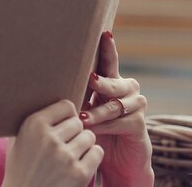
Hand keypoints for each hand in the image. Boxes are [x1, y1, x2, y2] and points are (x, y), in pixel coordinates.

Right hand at [1, 100, 102, 186]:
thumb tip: (38, 95)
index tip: (62, 124)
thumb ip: (29, 119)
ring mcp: (65, 156)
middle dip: (74, 132)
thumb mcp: (16, 139)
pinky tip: (80, 162)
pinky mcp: (79, 174)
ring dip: (83, 144)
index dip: (66, 115)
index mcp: (33, 124)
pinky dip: (92, 157)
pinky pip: (97, 152)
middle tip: (66, 142)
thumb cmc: (20, 168)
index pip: (66, 106)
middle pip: (78, 121)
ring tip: (72, 153)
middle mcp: (49, 138)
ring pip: (89, 136)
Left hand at [80, 31, 153, 186]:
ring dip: (96, 113)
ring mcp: (136, 105)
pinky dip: (104, 127)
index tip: (105, 33)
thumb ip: (77, 93)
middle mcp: (127, 88)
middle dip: (101, 81)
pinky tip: (92, 131)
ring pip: (113, 105)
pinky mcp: (139, 124)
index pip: (108, 61)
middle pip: (112, 82)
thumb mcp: (84, 108)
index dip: (108, 47)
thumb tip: (52, 80)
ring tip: (81, 118)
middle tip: (90, 79)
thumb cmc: (95, 129)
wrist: (116, 158)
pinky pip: (119, 122)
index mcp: (112, 80)